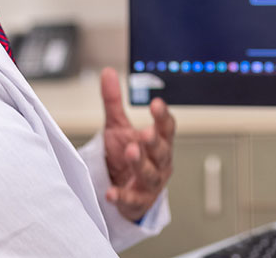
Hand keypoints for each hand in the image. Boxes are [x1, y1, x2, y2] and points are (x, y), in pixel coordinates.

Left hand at [99, 67, 175, 221]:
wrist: (124, 192)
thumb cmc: (125, 157)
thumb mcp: (118, 127)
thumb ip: (114, 102)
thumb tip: (108, 72)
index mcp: (159, 142)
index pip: (167, 127)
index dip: (163, 116)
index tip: (156, 104)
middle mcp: (160, 163)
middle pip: (162, 151)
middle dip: (154, 142)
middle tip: (146, 133)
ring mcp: (151, 184)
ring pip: (150, 174)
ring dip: (141, 164)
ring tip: (131, 152)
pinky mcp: (138, 202)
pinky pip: (132, 199)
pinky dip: (122, 196)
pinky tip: (111, 192)